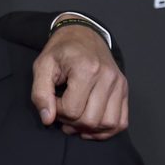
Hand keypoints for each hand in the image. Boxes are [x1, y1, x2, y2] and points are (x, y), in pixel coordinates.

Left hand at [31, 19, 127, 139]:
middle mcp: (107, 77)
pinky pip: (121, 122)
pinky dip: (106, 130)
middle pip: (90, 120)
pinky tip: (90, 127)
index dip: (57, 111)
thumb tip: (47, 119)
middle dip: (71, 122)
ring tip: (74, 121)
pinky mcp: (124, 90)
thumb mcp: (42, 66)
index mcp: (86, 69)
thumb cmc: (61, 51)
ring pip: (108, 124)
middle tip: (61, 111)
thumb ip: (40, 93)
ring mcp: (119, 84)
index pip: (72, 110)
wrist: (83, 34)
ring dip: (89, 129)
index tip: (52, 100)